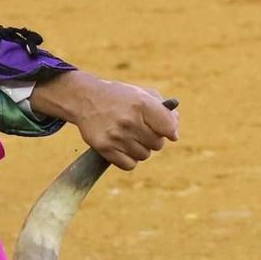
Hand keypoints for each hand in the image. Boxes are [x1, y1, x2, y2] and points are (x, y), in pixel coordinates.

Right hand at [29, 70, 179, 170]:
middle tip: (141, 130)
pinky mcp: (104, 148)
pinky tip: (122, 147)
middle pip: (157, 144)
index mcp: (141, 104)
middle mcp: (129, 120)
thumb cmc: (119, 97)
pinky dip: (129, 159)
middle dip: (153, 139)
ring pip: (144, 155)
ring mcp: (116, 136)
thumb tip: (175, 133)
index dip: (170, 131)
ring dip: (140, 149)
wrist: (86, 99)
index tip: (167, 132)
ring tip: (129, 137)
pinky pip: (129, 165)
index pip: (168, 127)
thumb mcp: (141, 94)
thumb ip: (163, 110)